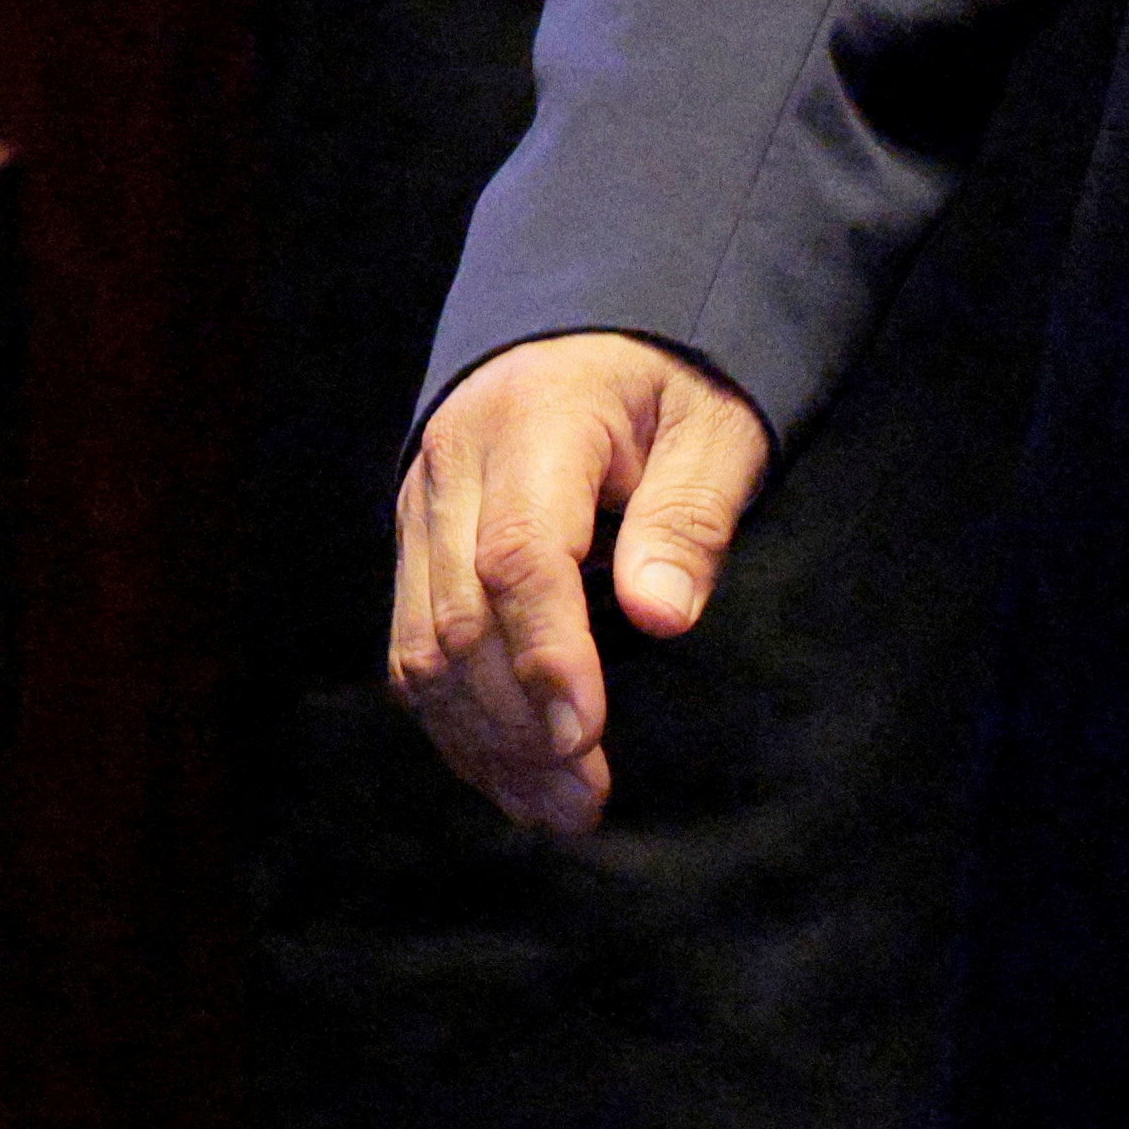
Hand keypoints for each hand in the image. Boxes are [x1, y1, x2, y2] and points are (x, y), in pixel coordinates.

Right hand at [386, 330, 768, 835]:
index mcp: (533, 419)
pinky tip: (512, 774)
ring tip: (559, 808)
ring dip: (484, 741)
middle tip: (587, 800)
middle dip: (519, 723)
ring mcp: (421, 506)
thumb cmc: (672, 375)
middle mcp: (453, 464)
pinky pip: (413, 647)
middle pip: (460, 616)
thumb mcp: (715, 422)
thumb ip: (690, 514)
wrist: (595, 320)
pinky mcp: (415, 543)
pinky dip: (457, 721)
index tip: (587, 737)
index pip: (521, 554)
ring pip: (421, 647)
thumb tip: (662, 618)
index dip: (548, 656)